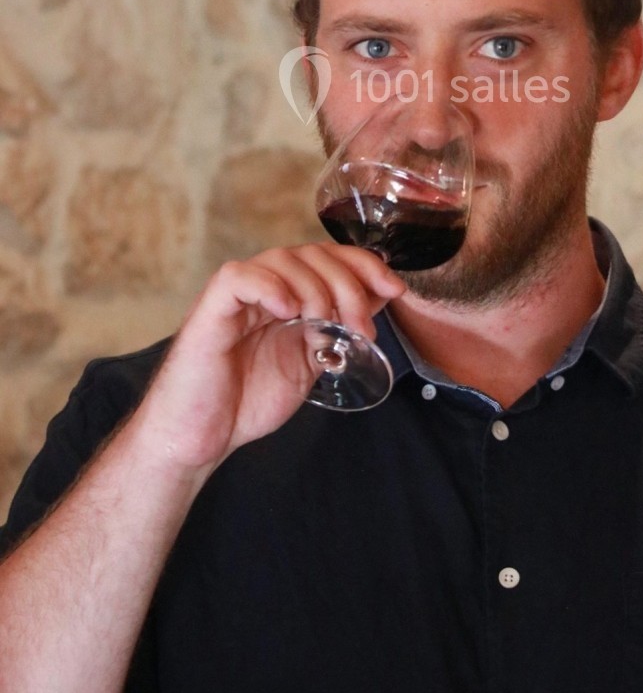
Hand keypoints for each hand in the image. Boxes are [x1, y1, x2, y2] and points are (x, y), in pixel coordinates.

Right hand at [129, 244, 405, 476]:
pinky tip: (288, 310)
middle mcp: (263, 287)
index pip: (329, 257)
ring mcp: (236, 295)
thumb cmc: (246, 401)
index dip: (364, 265)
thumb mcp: (309, 362)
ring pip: (282, 259)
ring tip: (325, 327)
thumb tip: (377, 302)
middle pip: (312, 253)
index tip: (394, 289)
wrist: (199, 438)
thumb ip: (337, 331)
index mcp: (286, 295)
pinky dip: (269, 286)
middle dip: (349, 284)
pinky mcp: (210, 309)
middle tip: (362, 328)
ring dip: (316, 289)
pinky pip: (239, 278)